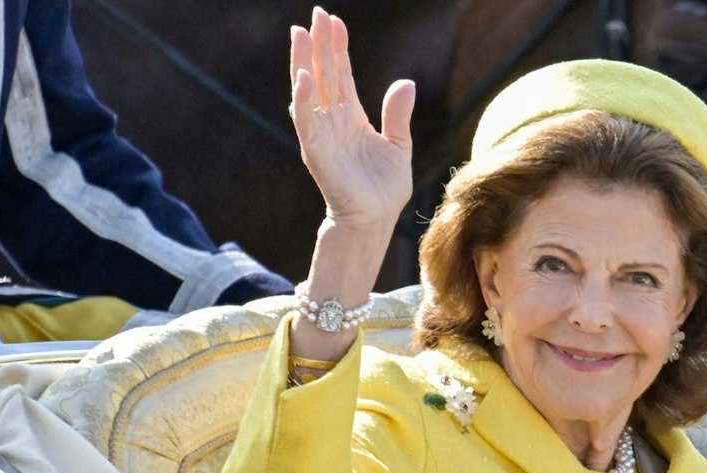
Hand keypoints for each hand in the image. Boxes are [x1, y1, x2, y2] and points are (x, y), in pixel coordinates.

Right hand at [289, 8, 413, 230]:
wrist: (375, 218)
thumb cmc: (384, 187)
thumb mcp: (399, 145)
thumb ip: (398, 115)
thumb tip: (406, 82)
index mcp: (352, 116)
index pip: (341, 73)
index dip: (337, 47)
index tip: (334, 21)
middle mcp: (333, 119)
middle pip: (323, 73)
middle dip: (319, 44)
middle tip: (315, 14)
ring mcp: (322, 132)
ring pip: (309, 90)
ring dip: (303, 62)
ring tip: (300, 34)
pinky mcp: (316, 149)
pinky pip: (306, 119)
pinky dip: (303, 98)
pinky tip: (304, 76)